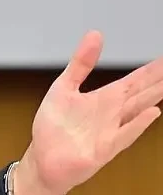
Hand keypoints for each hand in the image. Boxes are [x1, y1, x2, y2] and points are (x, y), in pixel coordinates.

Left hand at [13, 30, 162, 194]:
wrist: (42, 159)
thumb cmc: (54, 127)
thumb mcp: (64, 87)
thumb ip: (81, 63)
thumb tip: (96, 34)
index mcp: (105, 99)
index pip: (135, 81)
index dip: (152, 70)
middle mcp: (113, 114)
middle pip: (142, 93)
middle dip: (159, 80)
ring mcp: (111, 131)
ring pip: (138, 110)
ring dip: (154, 97)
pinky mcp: (103, 149)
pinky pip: (123, 134)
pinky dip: (137, 124)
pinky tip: (153, 112)